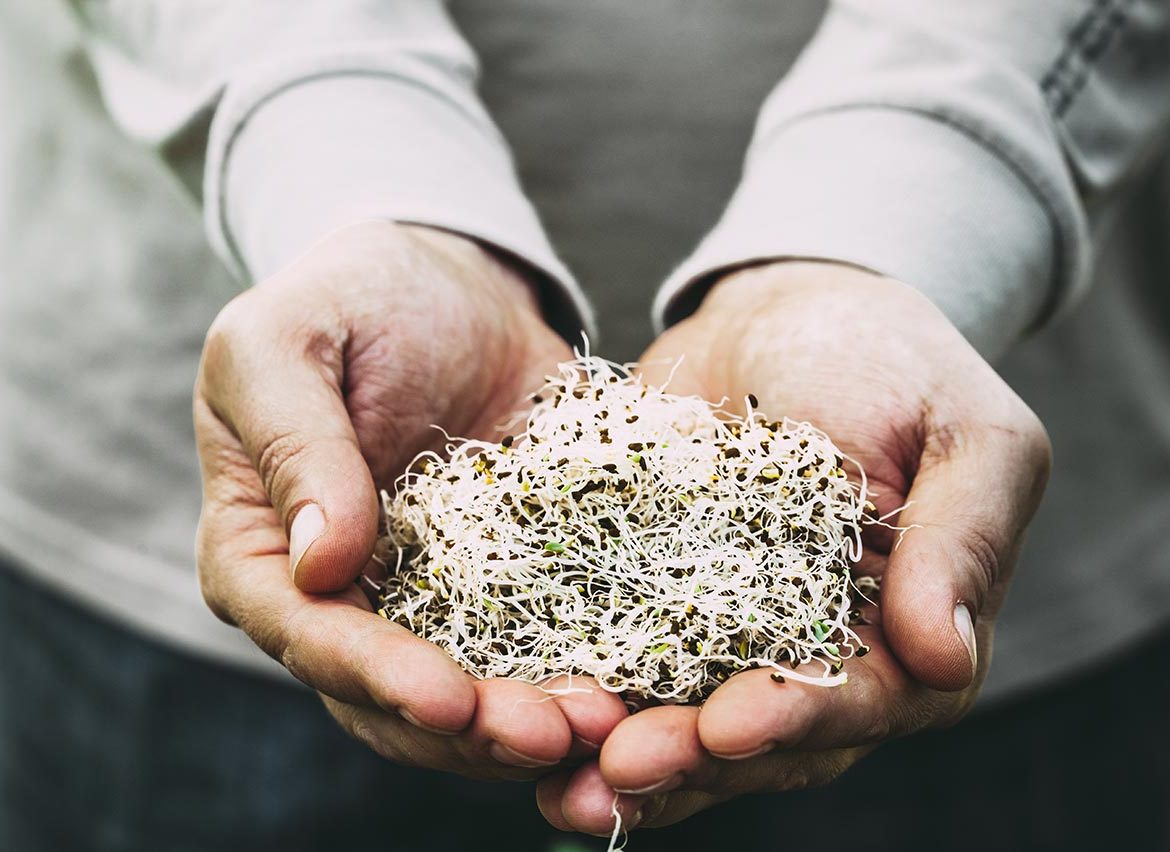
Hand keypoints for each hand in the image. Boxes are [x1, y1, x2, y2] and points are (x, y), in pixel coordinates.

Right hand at [195, 221, 625, 779]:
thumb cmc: (347, 297)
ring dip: (531, 720)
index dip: (374, 675)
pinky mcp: (502, 583)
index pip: (306, 633)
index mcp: (264, 547)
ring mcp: (424, 597)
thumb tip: (321, 566)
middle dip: (470, 728)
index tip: (449, 699)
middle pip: (390, 695)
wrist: (450, 281)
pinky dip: (577, 671)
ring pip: (468, 692)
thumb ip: (294, 444)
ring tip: (609, 723)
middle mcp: (341, 595)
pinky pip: (536, 642)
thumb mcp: (285, 341)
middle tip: (556, 734)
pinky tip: (635, 686)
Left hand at [539, 261, 1050, 830]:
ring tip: (562, 786)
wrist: (786, 315)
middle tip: (619, 769)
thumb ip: (962, 543)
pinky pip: (619, 659)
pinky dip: (580, 694)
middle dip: (691, 759)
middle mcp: (816, 656)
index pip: (861, 700)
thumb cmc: (894, 363)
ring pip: (681, 719)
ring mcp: (728, 637)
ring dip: (626, 757)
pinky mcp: (655, 602)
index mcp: (907, 635)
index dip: (794, 718)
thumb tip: (946, 660)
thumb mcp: (965, 433)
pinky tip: (524, 720)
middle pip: (758, 737)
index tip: (727, 725)